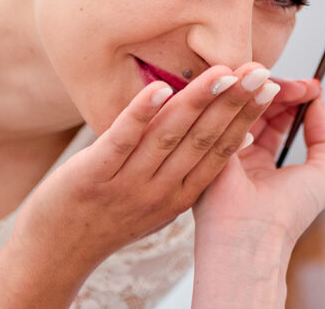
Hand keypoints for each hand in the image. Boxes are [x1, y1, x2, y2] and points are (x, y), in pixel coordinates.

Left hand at [0, 63, 280, 307]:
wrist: (55, 253)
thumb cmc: (108, 216)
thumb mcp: (159, 199)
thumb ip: (187, 169)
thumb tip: (221, 134)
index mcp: (182, 194)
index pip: (223, 150)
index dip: (247, 116)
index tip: (269, 86)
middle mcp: (161, 191)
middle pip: (205, 139)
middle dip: (235, 102)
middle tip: (260, 71)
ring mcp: (127, 184)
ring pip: (170, 136)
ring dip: (198, 101)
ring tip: (222, 72)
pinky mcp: (93, 175)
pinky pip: (122, 139)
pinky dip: (142, 112)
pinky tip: (159, 88)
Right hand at [190, 96, 324, 307]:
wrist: (251, 235)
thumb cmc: (287, 215)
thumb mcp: (323, 175)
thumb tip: (318, 102)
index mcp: (263, 162)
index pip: (276, 117)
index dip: (295, 98)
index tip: (312, 88)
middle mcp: (241, 152)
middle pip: (260, 104)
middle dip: (285, 90)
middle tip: (304, 87)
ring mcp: (223, 144)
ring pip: (244, 102)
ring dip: (267, 87)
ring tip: (286, 86)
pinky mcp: (208, 139)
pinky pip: (226, 107)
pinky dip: (245, 93)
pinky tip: (263, 89)